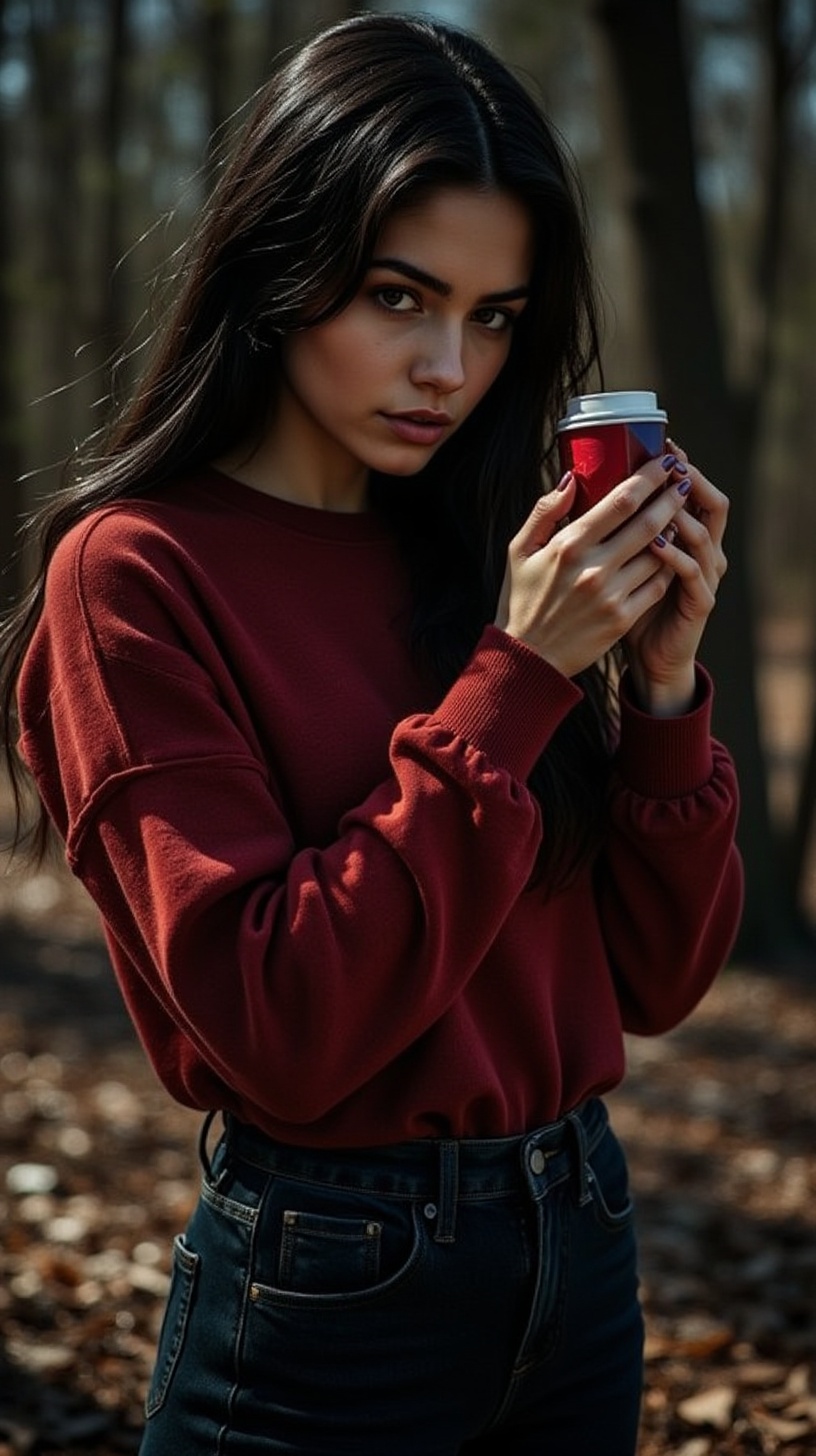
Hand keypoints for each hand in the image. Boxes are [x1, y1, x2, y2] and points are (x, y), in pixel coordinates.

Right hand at [495, 452, 703, 680]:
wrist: (527, 658)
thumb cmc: (521, 600)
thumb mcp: (519, 551)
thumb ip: (544, 512)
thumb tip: (571, 479)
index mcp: (568, 545)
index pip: (621, 501)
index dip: (649, 477)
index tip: (665, 462)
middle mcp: (593, 568)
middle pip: (648, 522)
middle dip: (672, 496)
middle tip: (685, 479)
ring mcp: (612, 595)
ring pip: (659, 553)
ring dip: (674, 530)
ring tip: (680, 514)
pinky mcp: (623, 619)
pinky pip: (657, 584)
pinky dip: (669, 565)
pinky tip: (672, 553)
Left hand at [622, 440, 728, 714]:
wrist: (644, 657)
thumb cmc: (621, 609)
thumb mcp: (614, 563)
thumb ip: (605, 528)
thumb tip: (575, 483)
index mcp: (681, 538)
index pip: (687, 493)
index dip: (679, 467)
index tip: (661, 443)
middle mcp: (700, 552)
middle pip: (709, 505)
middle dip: (690, 480)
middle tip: (671, 460)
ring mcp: (703, 577)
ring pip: (703, 535)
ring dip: (684, 514)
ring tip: (665, 495)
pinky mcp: (700, 603)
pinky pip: (693, 574)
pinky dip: (677, 557)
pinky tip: (658, 544)